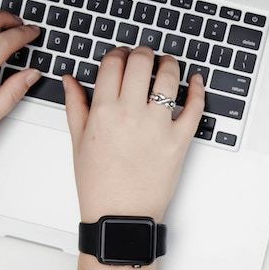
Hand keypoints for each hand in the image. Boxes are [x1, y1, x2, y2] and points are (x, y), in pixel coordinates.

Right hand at [63, 46, 204, 269]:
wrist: (120, 216)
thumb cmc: (98, 184)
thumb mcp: (78, 142)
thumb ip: (75, 105)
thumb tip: (70, 79)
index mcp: (103, 111)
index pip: (113, 63)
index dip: (118, 54)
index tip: (122, 57)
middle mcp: (131, 113)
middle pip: (141, 62)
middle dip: (143, 53)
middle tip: (145, 56)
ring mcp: (158, 126)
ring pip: (169, 77)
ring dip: (169, 64)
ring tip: (168, 65)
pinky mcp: (180, 141)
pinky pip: (195, 107)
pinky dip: (198, 89)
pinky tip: (196, 81)